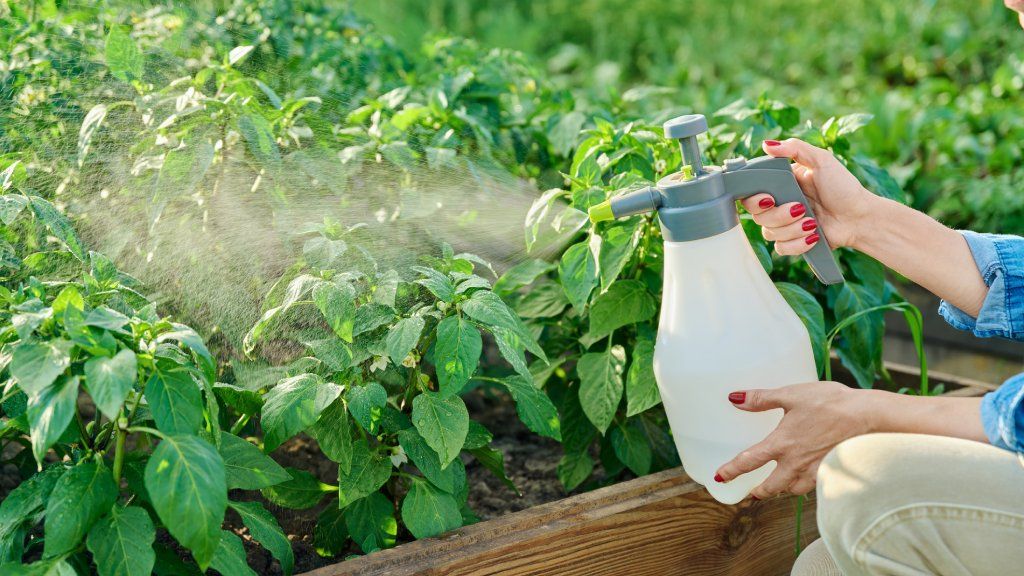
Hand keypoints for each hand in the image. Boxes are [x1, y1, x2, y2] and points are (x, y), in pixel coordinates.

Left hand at [714, 381, 874, 498]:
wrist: (869, 418)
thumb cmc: (831, 404)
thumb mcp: (792, 395)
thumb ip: (761, 399)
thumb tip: (735, 399)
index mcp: (782, 444)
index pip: (749, 461)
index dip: (731, 470)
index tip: (720, 477)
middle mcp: (795, 464)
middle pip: (770, 487)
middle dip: (758, 492)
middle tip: (750, 493)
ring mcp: (815, 472)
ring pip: (792, 490)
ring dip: (782, 490)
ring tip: (777, 487)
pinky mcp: (832, 473)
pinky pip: (813, 487)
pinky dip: (804, 486)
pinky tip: (806, 480)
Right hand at [739, 138, 877, 255]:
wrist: (860, 216)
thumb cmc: (843, 187)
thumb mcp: (822, 160)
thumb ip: (795, 148)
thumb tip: (767, 145)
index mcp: (780, 185)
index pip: (750, 194)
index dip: (754, 200)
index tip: (769, 198)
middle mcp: (779, 205)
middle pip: (757, 216)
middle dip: (778, 215)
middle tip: (800, 208)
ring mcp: (785, 225)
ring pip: (769, 233)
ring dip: (792, 229)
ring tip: (814, 222)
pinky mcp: (793, 242)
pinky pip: (781, 249)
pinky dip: (797, 244)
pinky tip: (813, 236)